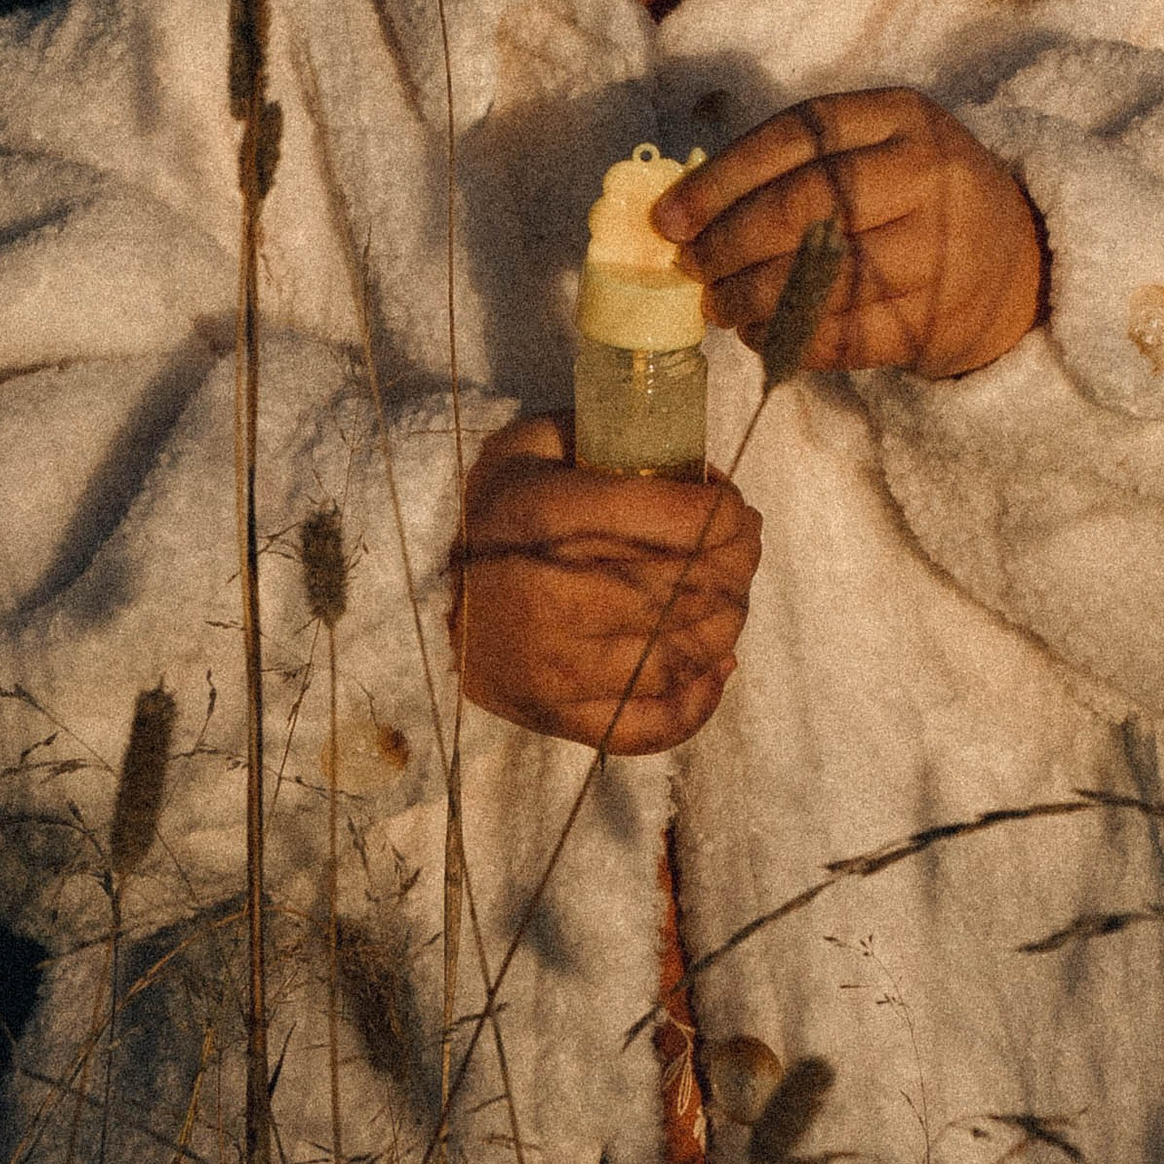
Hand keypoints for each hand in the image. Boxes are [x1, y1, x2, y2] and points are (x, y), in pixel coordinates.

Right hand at [451, 420, 761, 751]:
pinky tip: (718, 665)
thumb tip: (691, 459)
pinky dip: (700, 701)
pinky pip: (649, 727)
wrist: (420, 592)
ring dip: (727, 621)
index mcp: (544, 515)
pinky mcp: (557, 719)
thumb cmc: (498, 507)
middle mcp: (549, 597)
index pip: (671, 517)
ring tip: (732, 594)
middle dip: (737, 562)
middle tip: (744, 545)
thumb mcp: (535, 443)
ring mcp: (554, 670)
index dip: (724, 511)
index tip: (735, 504)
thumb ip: (604, 435)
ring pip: (679, 655)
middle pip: (686, 590)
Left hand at [652, 91, 1046, 381]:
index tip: (669, 216)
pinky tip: (759, 336)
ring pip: (823, 276)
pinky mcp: (937, 319)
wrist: (1023, 261)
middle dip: (731, 241)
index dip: (724, 176)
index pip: (799, 134)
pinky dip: (789, 340)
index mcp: (903, 115)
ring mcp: (939, 248)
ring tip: (717, 306)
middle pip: (808, 204)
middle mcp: (928, 172)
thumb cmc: (918, 196)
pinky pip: (845, 336)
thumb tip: (687, 209)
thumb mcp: (878, 148)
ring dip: (752, 298)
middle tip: (689, 267)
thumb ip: (798, 164)